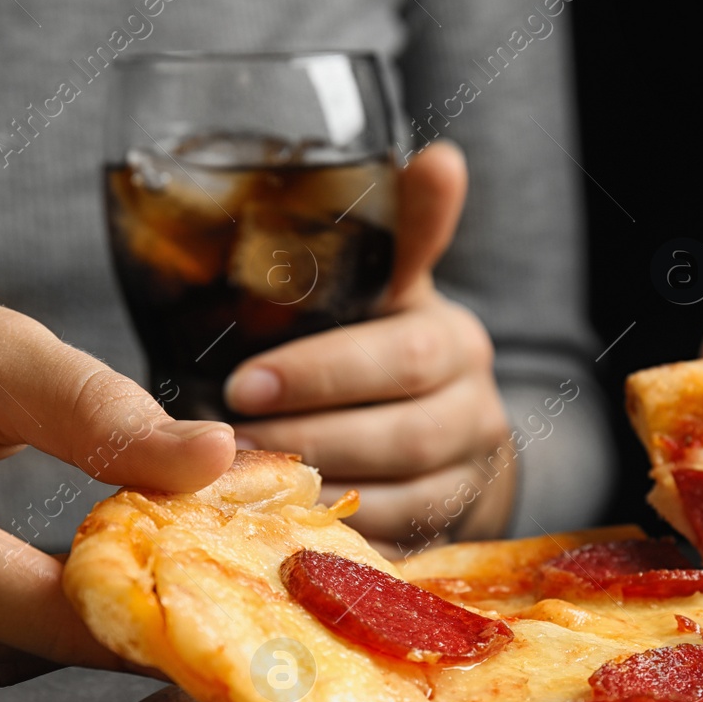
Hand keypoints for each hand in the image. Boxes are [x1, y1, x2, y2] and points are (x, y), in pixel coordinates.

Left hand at [221, 141, 514, 553]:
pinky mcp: (446, 534)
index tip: (241, 383)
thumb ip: (406, 227)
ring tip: (241, 486)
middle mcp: (475, 412)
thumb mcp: (392, 284)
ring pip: (397, 497)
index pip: (393, 359)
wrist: (442, 429)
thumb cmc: (384, 346)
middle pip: (396, 437)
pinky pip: (396, 546)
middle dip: (306, 439)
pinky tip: (284, 531)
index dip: (318, 374)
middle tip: (227, 441)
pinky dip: (341, 542)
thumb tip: (442, 155)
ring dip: (317, 494)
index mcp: (453, 343)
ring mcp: (467, 479)